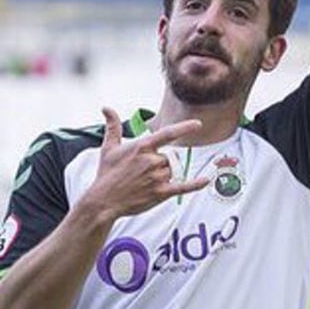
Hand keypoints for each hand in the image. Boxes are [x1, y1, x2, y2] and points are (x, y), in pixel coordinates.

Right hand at [81, 108, 209, 219]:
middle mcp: (152, 160)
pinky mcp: (161, 193)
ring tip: (146, 182)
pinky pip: (183, 186)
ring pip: (173, 171)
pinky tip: (206, 180)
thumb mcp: (108, 147)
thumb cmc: (106, 173)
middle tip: (142, 172)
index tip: (198, 124)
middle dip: (160, 163)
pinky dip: (196, 184)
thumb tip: (106, 108)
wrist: (103, 200)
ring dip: (165, 175)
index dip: (184, 127)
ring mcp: (157, 177)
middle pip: (170, 157)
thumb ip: (113, 126)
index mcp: (142, 147)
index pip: (168, 133)